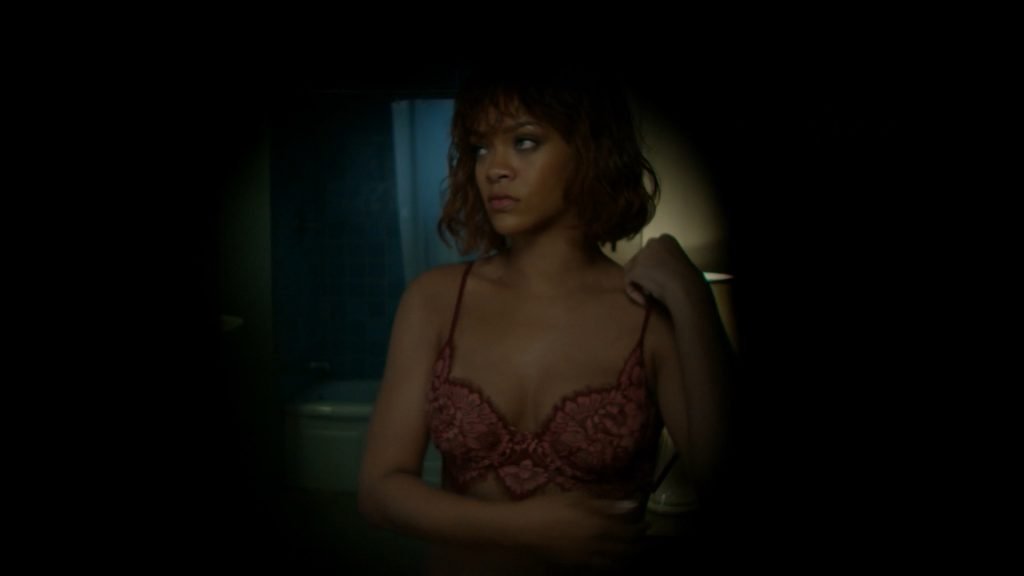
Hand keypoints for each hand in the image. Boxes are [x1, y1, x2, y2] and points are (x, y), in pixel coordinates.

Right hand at [515, 491, 648, 568]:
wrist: (522, 529)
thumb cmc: (547, 507)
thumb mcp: (576, 498)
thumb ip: (605, 503)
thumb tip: (631, 505)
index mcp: (599, 525)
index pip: (629, 531)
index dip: (640, 528)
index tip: (646, 524)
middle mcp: (597, 545)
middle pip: (625, 550)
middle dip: (637, 545)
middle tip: (641, 540)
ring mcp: (586, 558)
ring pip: (614, 564)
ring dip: (626, 558)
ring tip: (629, 553)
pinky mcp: (575, 566)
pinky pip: (599, 570)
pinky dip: (609, 566)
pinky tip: (608, 561)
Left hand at [624, 234, 706, 306]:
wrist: (686, 287)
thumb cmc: (690, 279)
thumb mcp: (680, 264)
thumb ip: (668, 264)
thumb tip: (660, 274)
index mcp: (666, 239)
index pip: (652, 252)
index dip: (655, 267)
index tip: (663, 279)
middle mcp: (652, 242)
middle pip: (641, 259)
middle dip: (645, 273)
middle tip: (654, 288)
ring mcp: (642, 254)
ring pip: (632, 269)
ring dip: (638, 282)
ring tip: (650, 294)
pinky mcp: (634, 268)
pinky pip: (629, 281)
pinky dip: (634, 292)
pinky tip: (646, 301)